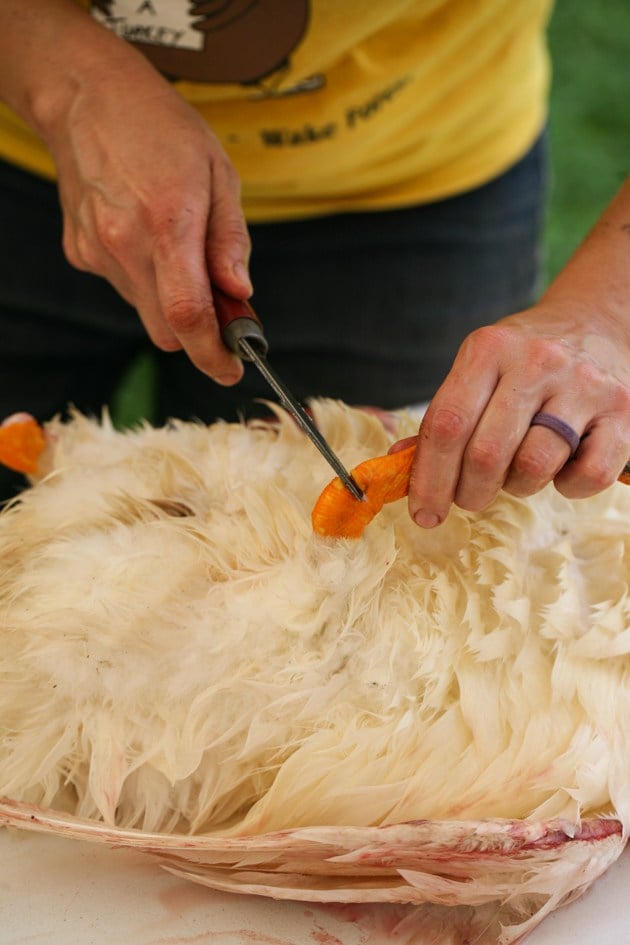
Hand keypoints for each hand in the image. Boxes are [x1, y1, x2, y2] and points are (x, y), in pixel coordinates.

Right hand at [12, 7, 250, 383]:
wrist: (86, 96)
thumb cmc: (159, 127)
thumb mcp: (218, 172)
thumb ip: (231, 239)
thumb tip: (241, 293)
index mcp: (167, 223)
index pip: (189, 315)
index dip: (213, 354)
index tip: (231, 369)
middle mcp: (125, 244)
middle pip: (167, 330)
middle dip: (197, 331)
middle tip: (220, 303)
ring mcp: (96, 251)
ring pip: (145, 310)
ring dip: (170, 299)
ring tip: (176, 245)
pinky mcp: (80, 252)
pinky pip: (123, 287)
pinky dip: (144, 278)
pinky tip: (144, 234)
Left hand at [396, 301, 629, 527]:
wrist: (594, 323)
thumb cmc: (522, 362)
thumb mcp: (478, 371)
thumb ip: (444, 418)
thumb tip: (398, 466)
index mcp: (488, 348)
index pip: (446, 424)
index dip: (429, 478)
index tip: (423, 512)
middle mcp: (536, 361)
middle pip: (485, 453)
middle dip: (469, 493)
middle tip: (470, 497)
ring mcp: (583, 384)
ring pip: (533, 466)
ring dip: (517, 487)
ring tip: (517, 473)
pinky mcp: (622, 410)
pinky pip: (587, 475)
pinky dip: (568, 488)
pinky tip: (560, 470)